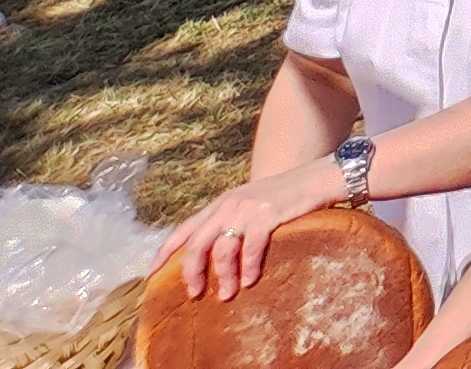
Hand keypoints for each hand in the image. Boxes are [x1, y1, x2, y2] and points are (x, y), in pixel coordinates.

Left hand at [162, 167, 333, 302]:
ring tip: (227, 294)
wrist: (318, 177)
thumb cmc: (285, 195)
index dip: (165, 252)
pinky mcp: (267, 215)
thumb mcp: (249, 203)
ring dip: (223, 277)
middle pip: (196, 244)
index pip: (183, 229)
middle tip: (194, 293)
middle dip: (192, 273)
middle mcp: (228, 204)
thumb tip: (212, 253)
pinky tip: (249, 280)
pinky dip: (247, 268)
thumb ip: (229, 220)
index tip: (152, 274)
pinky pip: (250, 248)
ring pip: (222, 250)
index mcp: (220, 203)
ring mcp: (247, 209)